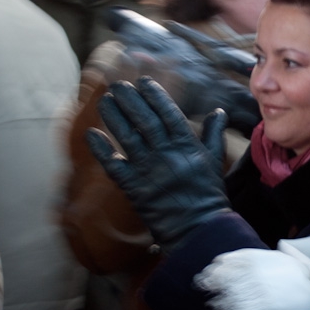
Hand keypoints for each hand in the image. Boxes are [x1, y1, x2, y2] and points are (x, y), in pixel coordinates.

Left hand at [87, 77, 229, 252]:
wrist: (198, 227)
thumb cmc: (207, 193)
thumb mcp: (215, 159)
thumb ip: (214, 132)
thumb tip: (218, 111)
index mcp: (186, 143)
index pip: (168, 112)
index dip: (154, 95)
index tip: (143, 82)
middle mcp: (166, 152)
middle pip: (144, 119)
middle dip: (130, 99)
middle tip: (118, 86)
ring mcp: (148, 169)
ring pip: (127, 136)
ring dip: (114, 116)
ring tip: (105, 100)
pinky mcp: (133, 186)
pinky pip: (113, 164)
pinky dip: (101, 149)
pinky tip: (91, 133)